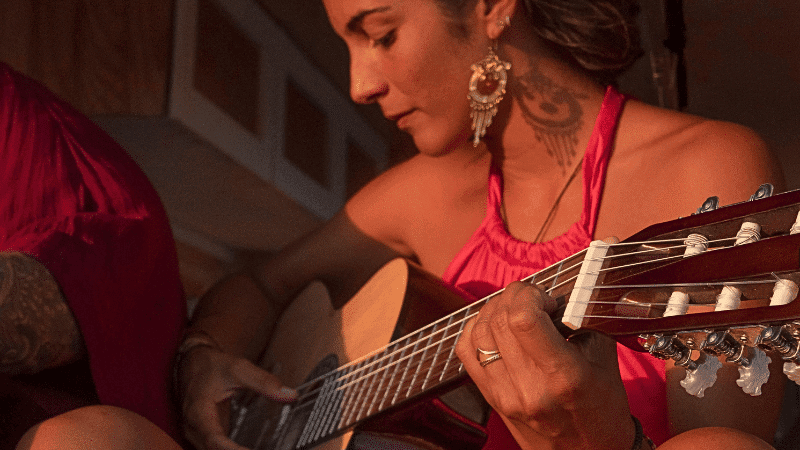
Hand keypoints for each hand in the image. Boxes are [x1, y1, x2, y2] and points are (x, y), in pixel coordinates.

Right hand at [177, 345, 296, 449]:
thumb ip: (263, 382)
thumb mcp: (239, 368)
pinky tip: (251, 449)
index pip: (214, 440)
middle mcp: (193, 427)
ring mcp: (197, 433)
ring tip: (261, 449)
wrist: (192, 362)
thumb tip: (290, 395)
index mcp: (198, 412)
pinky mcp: (204, 435)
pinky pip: (217, 449)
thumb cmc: (212, 365)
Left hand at [455, 281, 633, 449]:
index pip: (523, 319)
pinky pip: (466, 351)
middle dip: (513, 297)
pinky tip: (495, 327)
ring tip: (514, 310)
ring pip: (478, 332)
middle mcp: (528, 386)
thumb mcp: (604, 360)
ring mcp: (504, 395)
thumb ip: (581, 321)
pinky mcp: (490, 398)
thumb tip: (557, 294)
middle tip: (531, 299)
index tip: (546, 298)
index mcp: (562, 375)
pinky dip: (476, 330)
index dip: (529, 296)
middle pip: (499, 320)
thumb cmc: (602, 407)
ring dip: (494, 310)